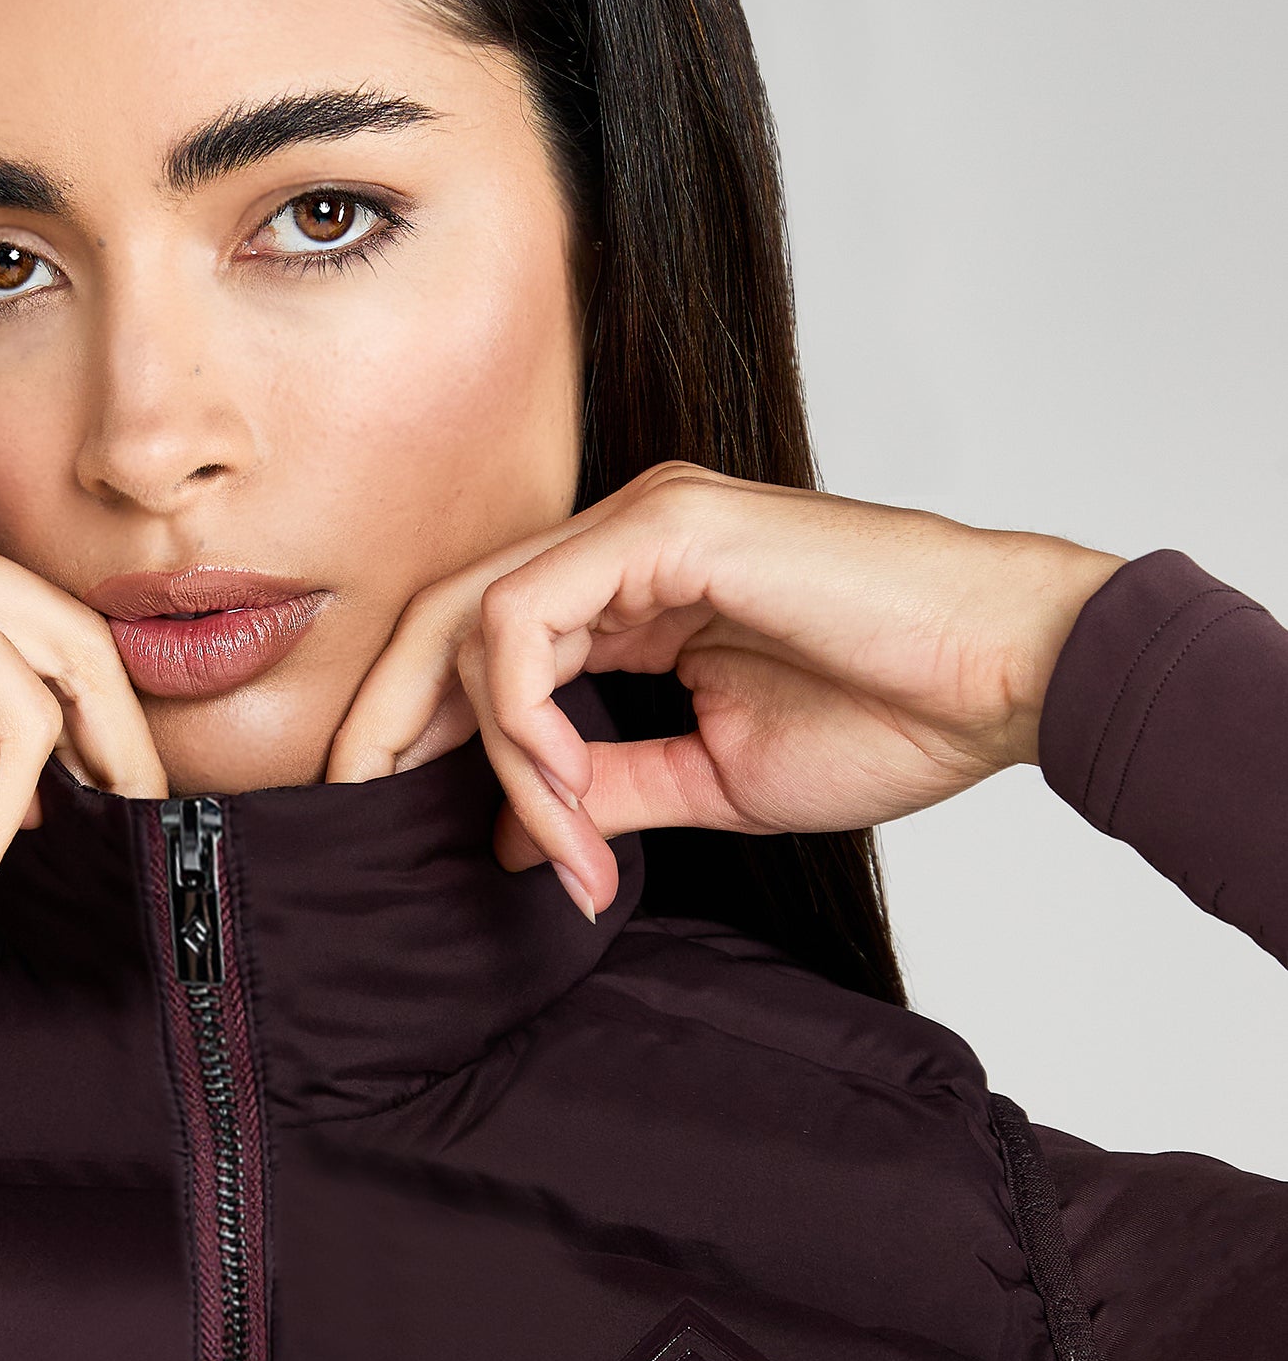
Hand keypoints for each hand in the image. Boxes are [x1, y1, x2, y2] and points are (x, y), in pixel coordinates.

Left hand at [325, 465, 1123, 918]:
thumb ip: (605, 794)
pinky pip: (528, 619)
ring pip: (474, 618)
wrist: (1007, 679)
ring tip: (551, 837)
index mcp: (631, 590)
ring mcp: (639, 521)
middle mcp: (622, 541)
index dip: (423, 731)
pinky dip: (526, 717)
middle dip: (386, 719)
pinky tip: (571, 788)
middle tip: (352, 811)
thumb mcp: (711, 776)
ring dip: (487, 748)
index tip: (399, 823)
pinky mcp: (663, 525)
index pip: (480, 647)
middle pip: (444, 616)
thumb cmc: (892, 716)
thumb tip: (506, 839)